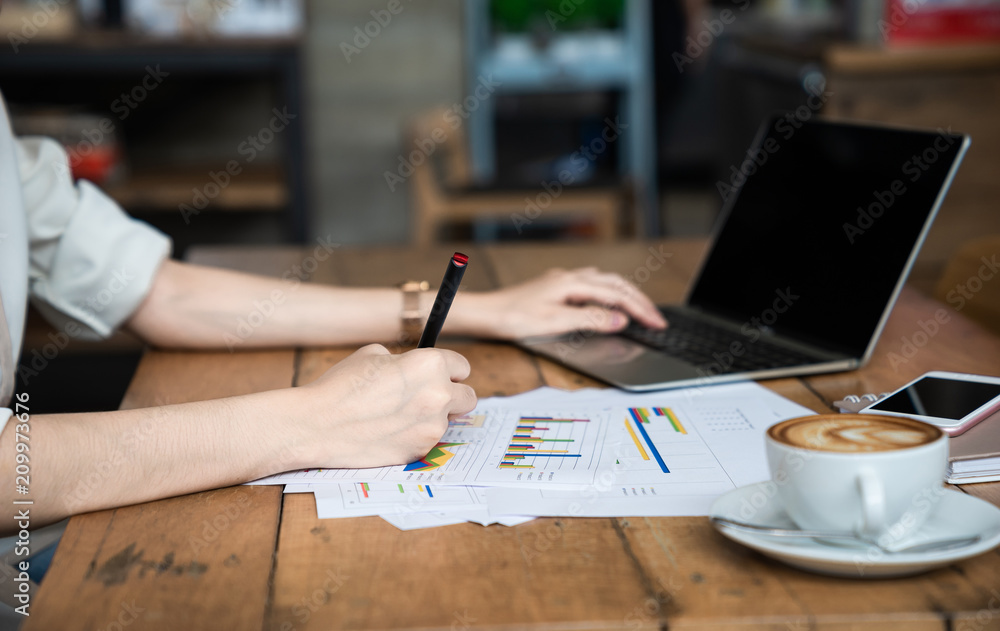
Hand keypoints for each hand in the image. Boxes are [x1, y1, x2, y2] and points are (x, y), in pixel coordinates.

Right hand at [294, 344, 476, 467]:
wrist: (317, 424)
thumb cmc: (342, 386)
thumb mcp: (374, 355)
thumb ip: (405, 361)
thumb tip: (416, 370)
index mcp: (430, 365)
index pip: (462, 367)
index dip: (448, 370)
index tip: (440, 375)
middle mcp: (438, 395)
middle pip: (468, 397)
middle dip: (452, 395)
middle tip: (429, 396)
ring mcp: (431, 427)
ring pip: (448, 421)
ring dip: (431, 417)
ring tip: (397, 414)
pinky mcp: (420, 451)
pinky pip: (428, 440)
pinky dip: (416, 435)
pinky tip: (390, 431)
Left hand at [454, 267, 666, 339]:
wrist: (485, 313)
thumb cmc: (513, 318)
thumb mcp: (555, 322)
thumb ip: (590, 319)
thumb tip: (620, 319)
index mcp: (572, 283)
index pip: (617, 295)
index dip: (640, 309)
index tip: (657, 323)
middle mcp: (569, 277)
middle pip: (615, 283)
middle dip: (639, 300)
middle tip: (655, 318)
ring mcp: (562, 281)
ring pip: (604, 281)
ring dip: (625, 294)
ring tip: (639, 308)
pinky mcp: (554, 288)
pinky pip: (591, 284)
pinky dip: (608, 292)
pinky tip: (607, 300)